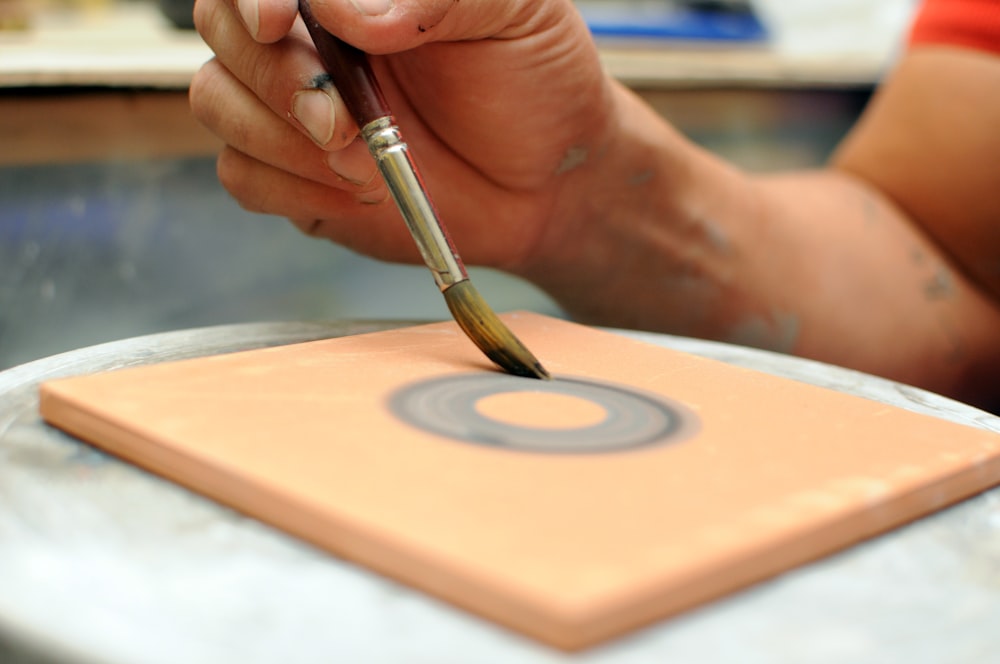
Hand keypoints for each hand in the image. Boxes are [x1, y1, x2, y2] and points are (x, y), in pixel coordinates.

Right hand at [190, 0, 615, 271]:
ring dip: (280, 139)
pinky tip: (354, 193)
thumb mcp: (513, 13)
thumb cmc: (536, 82)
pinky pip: (242, 175)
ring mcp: (297, 111)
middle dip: (275, 80)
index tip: (278, 19)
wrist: (551, 183)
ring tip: (360, 163)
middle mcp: (313, 41)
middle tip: (340, 120)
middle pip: (221, 32)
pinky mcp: (298, 178)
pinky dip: (288, 187)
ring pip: (217, 102)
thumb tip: (347, 11)